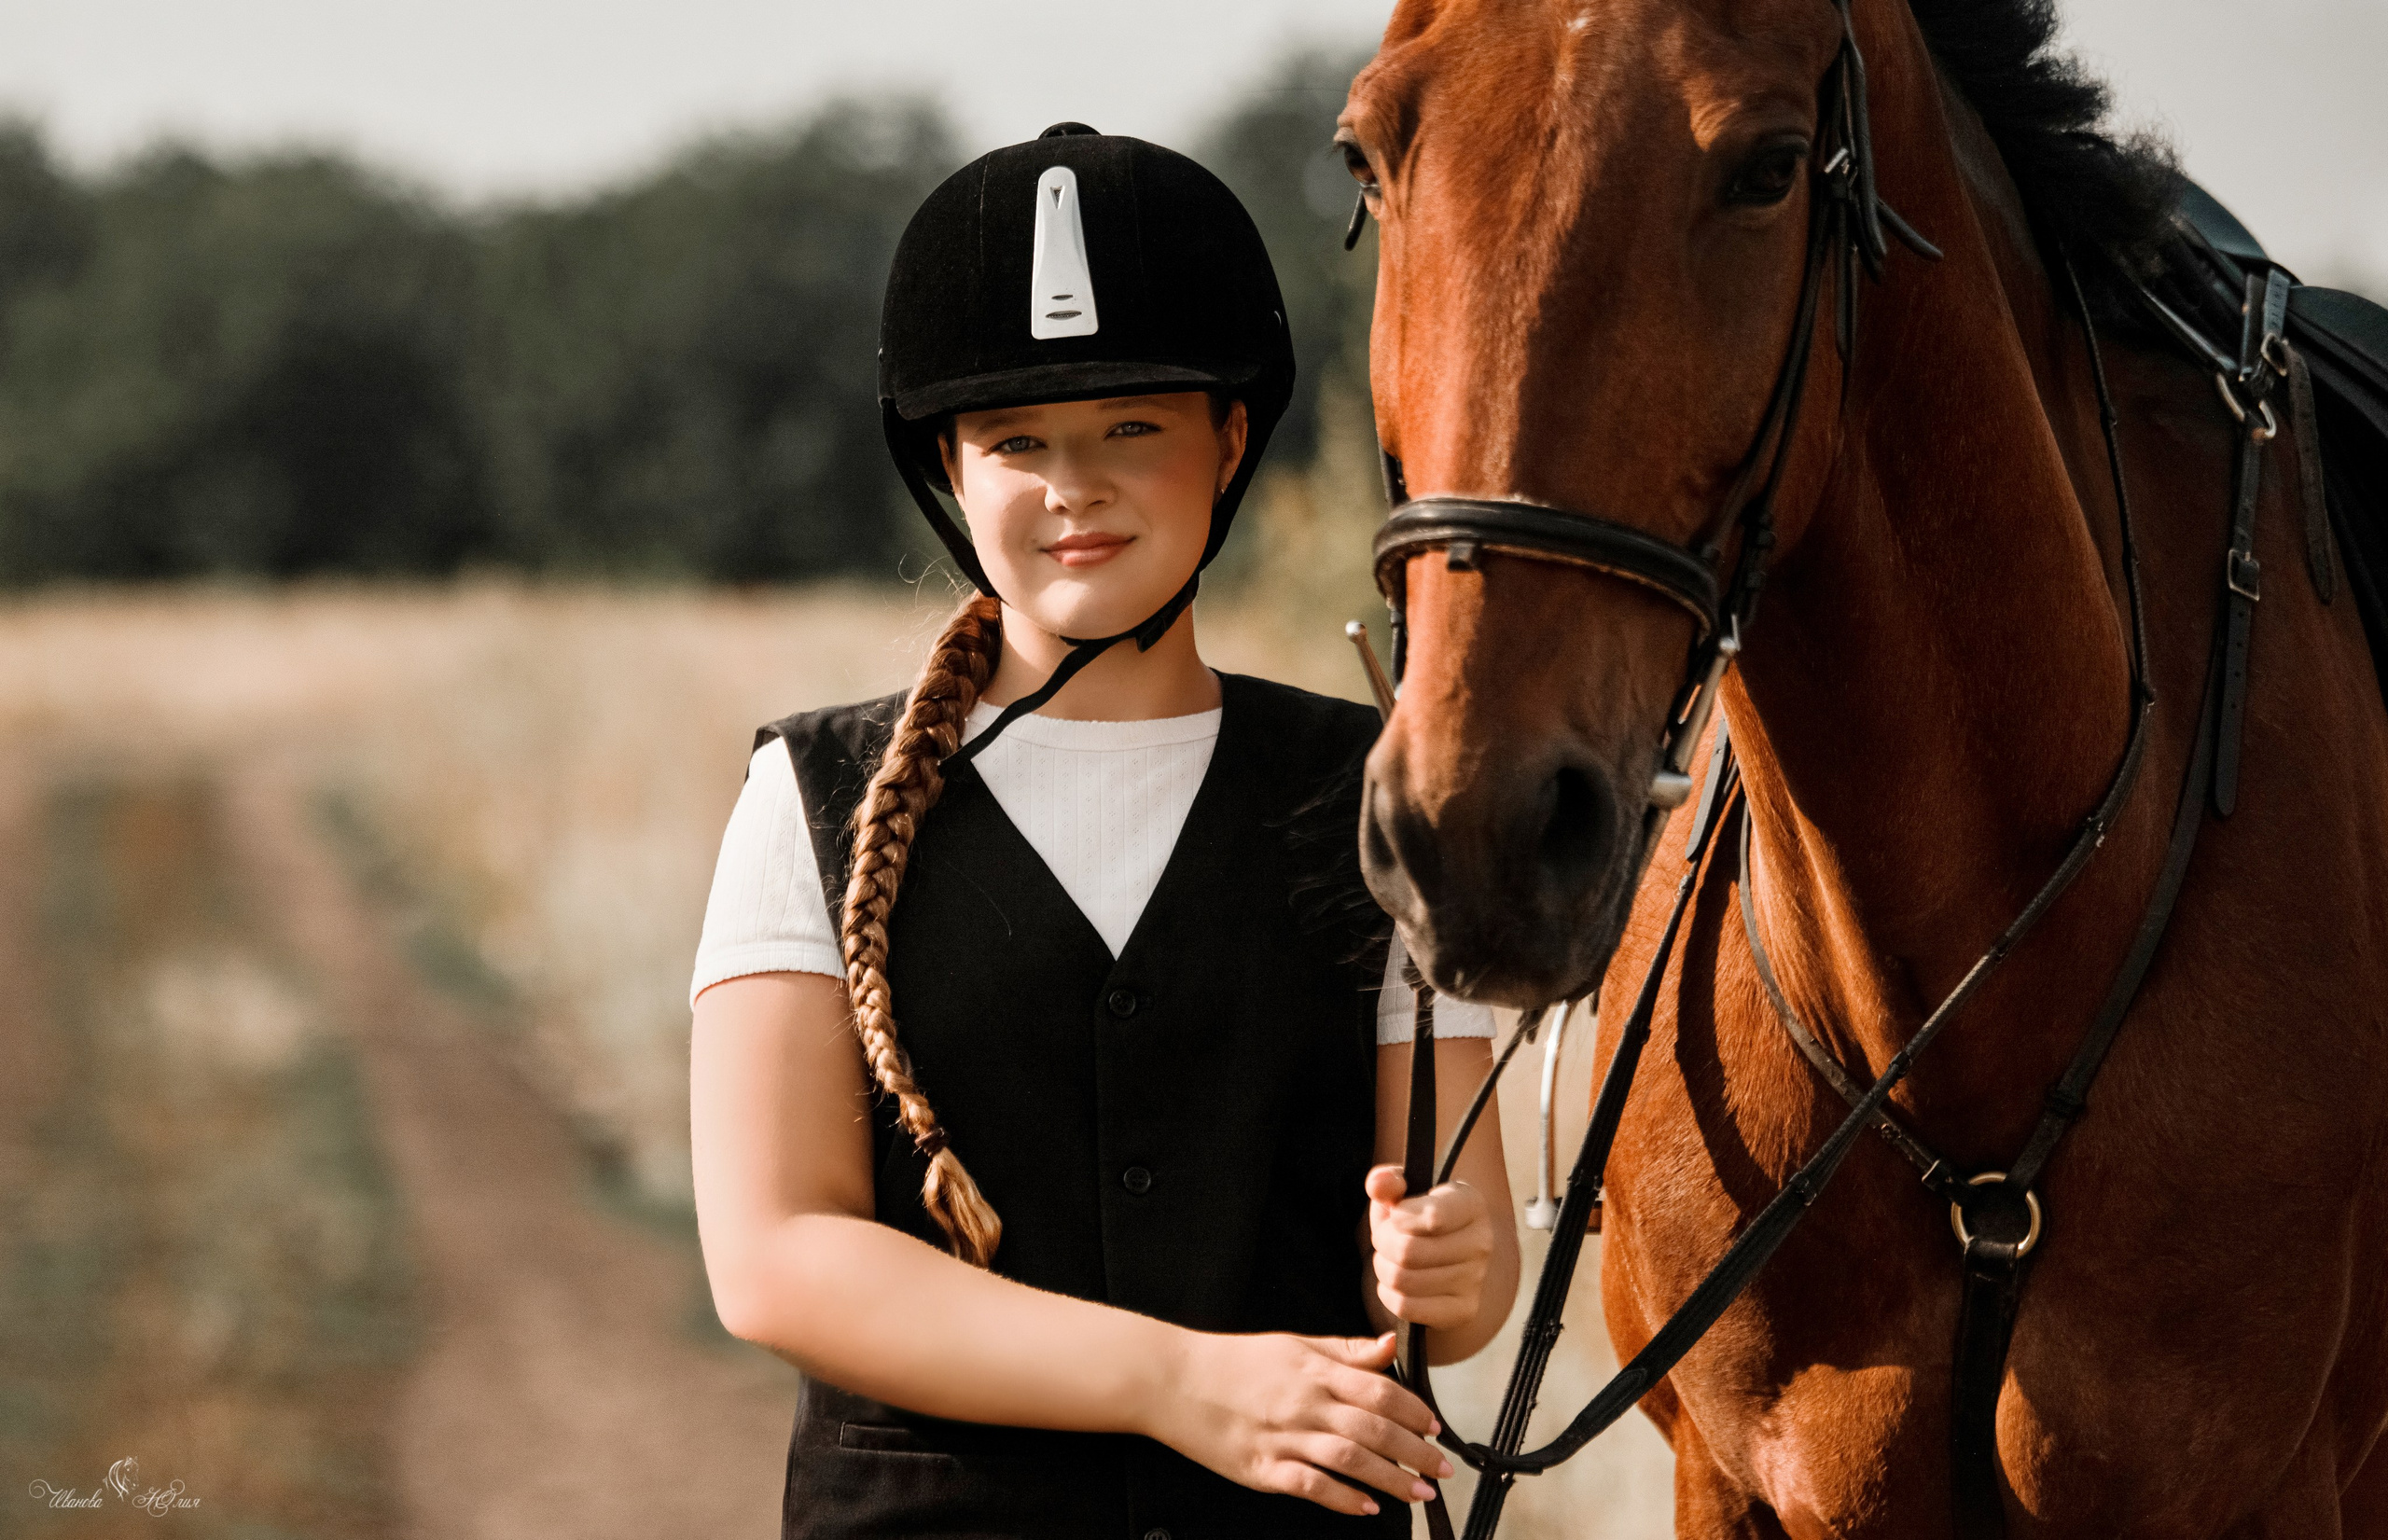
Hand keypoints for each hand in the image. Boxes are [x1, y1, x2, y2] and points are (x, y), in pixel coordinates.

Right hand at [1144, 1330, 1453, 1515]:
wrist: (1173, 1380)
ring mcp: (1282, 1436)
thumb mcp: (1293, 1345)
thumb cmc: (1234, 1361)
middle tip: (1441, 1469)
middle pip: (1373, 1429)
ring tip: (1418, 1493)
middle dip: (1414, 1451)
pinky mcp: (1260, 1468)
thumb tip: (1390, 1346)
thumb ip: (1345, 1350)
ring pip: (1349, 1460)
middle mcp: (1303, 1402)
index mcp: (1314, 1369)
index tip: (1435, 1428)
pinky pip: (1310, 1486)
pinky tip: (1366, 1507)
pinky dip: (1342, 1499)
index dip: (1413, 1411)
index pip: (1379, 1389)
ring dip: (1390, 1479)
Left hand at [1365, 1166, 1495, 1330]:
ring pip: (1403, 1280)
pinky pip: (1407, 1307)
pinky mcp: (1464, 1310)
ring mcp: (1475, 1279)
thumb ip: (1388, 1182)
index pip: (1433, 1217)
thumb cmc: (1420, 1218)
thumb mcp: (1404, 1192)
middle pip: (1408, 1252)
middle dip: (1383, 1243)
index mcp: (1470, 1203)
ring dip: (1383, 1269)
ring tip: (1390, 1260)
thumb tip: (1379, 1184)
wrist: (1451, 1258)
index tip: (1396, 1214)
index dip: (1400, 1217)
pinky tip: (1396, 1284)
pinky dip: (1389, 1295)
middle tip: (1384, 1238)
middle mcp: (1481, 1241)